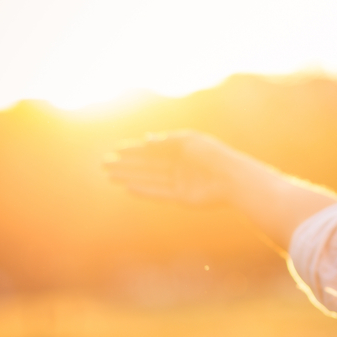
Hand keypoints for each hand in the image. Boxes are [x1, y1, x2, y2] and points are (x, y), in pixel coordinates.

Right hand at [103, 131, 235, 206]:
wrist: (232, 179)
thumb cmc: (212, 155)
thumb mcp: (188, 142)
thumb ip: (167, 141)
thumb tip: (146, 139)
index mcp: (182, 149)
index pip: (153, 149)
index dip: (134, 149)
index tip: (115, 150)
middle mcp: (179, 165)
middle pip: (147, 164)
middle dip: (126, 164)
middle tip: (104, 164)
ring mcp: (180, 182)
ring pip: (149, 178)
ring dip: (130, 176)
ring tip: (109, 176)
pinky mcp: (182, 197)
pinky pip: (158, 193)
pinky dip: (143, 191)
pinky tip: (127, 188)